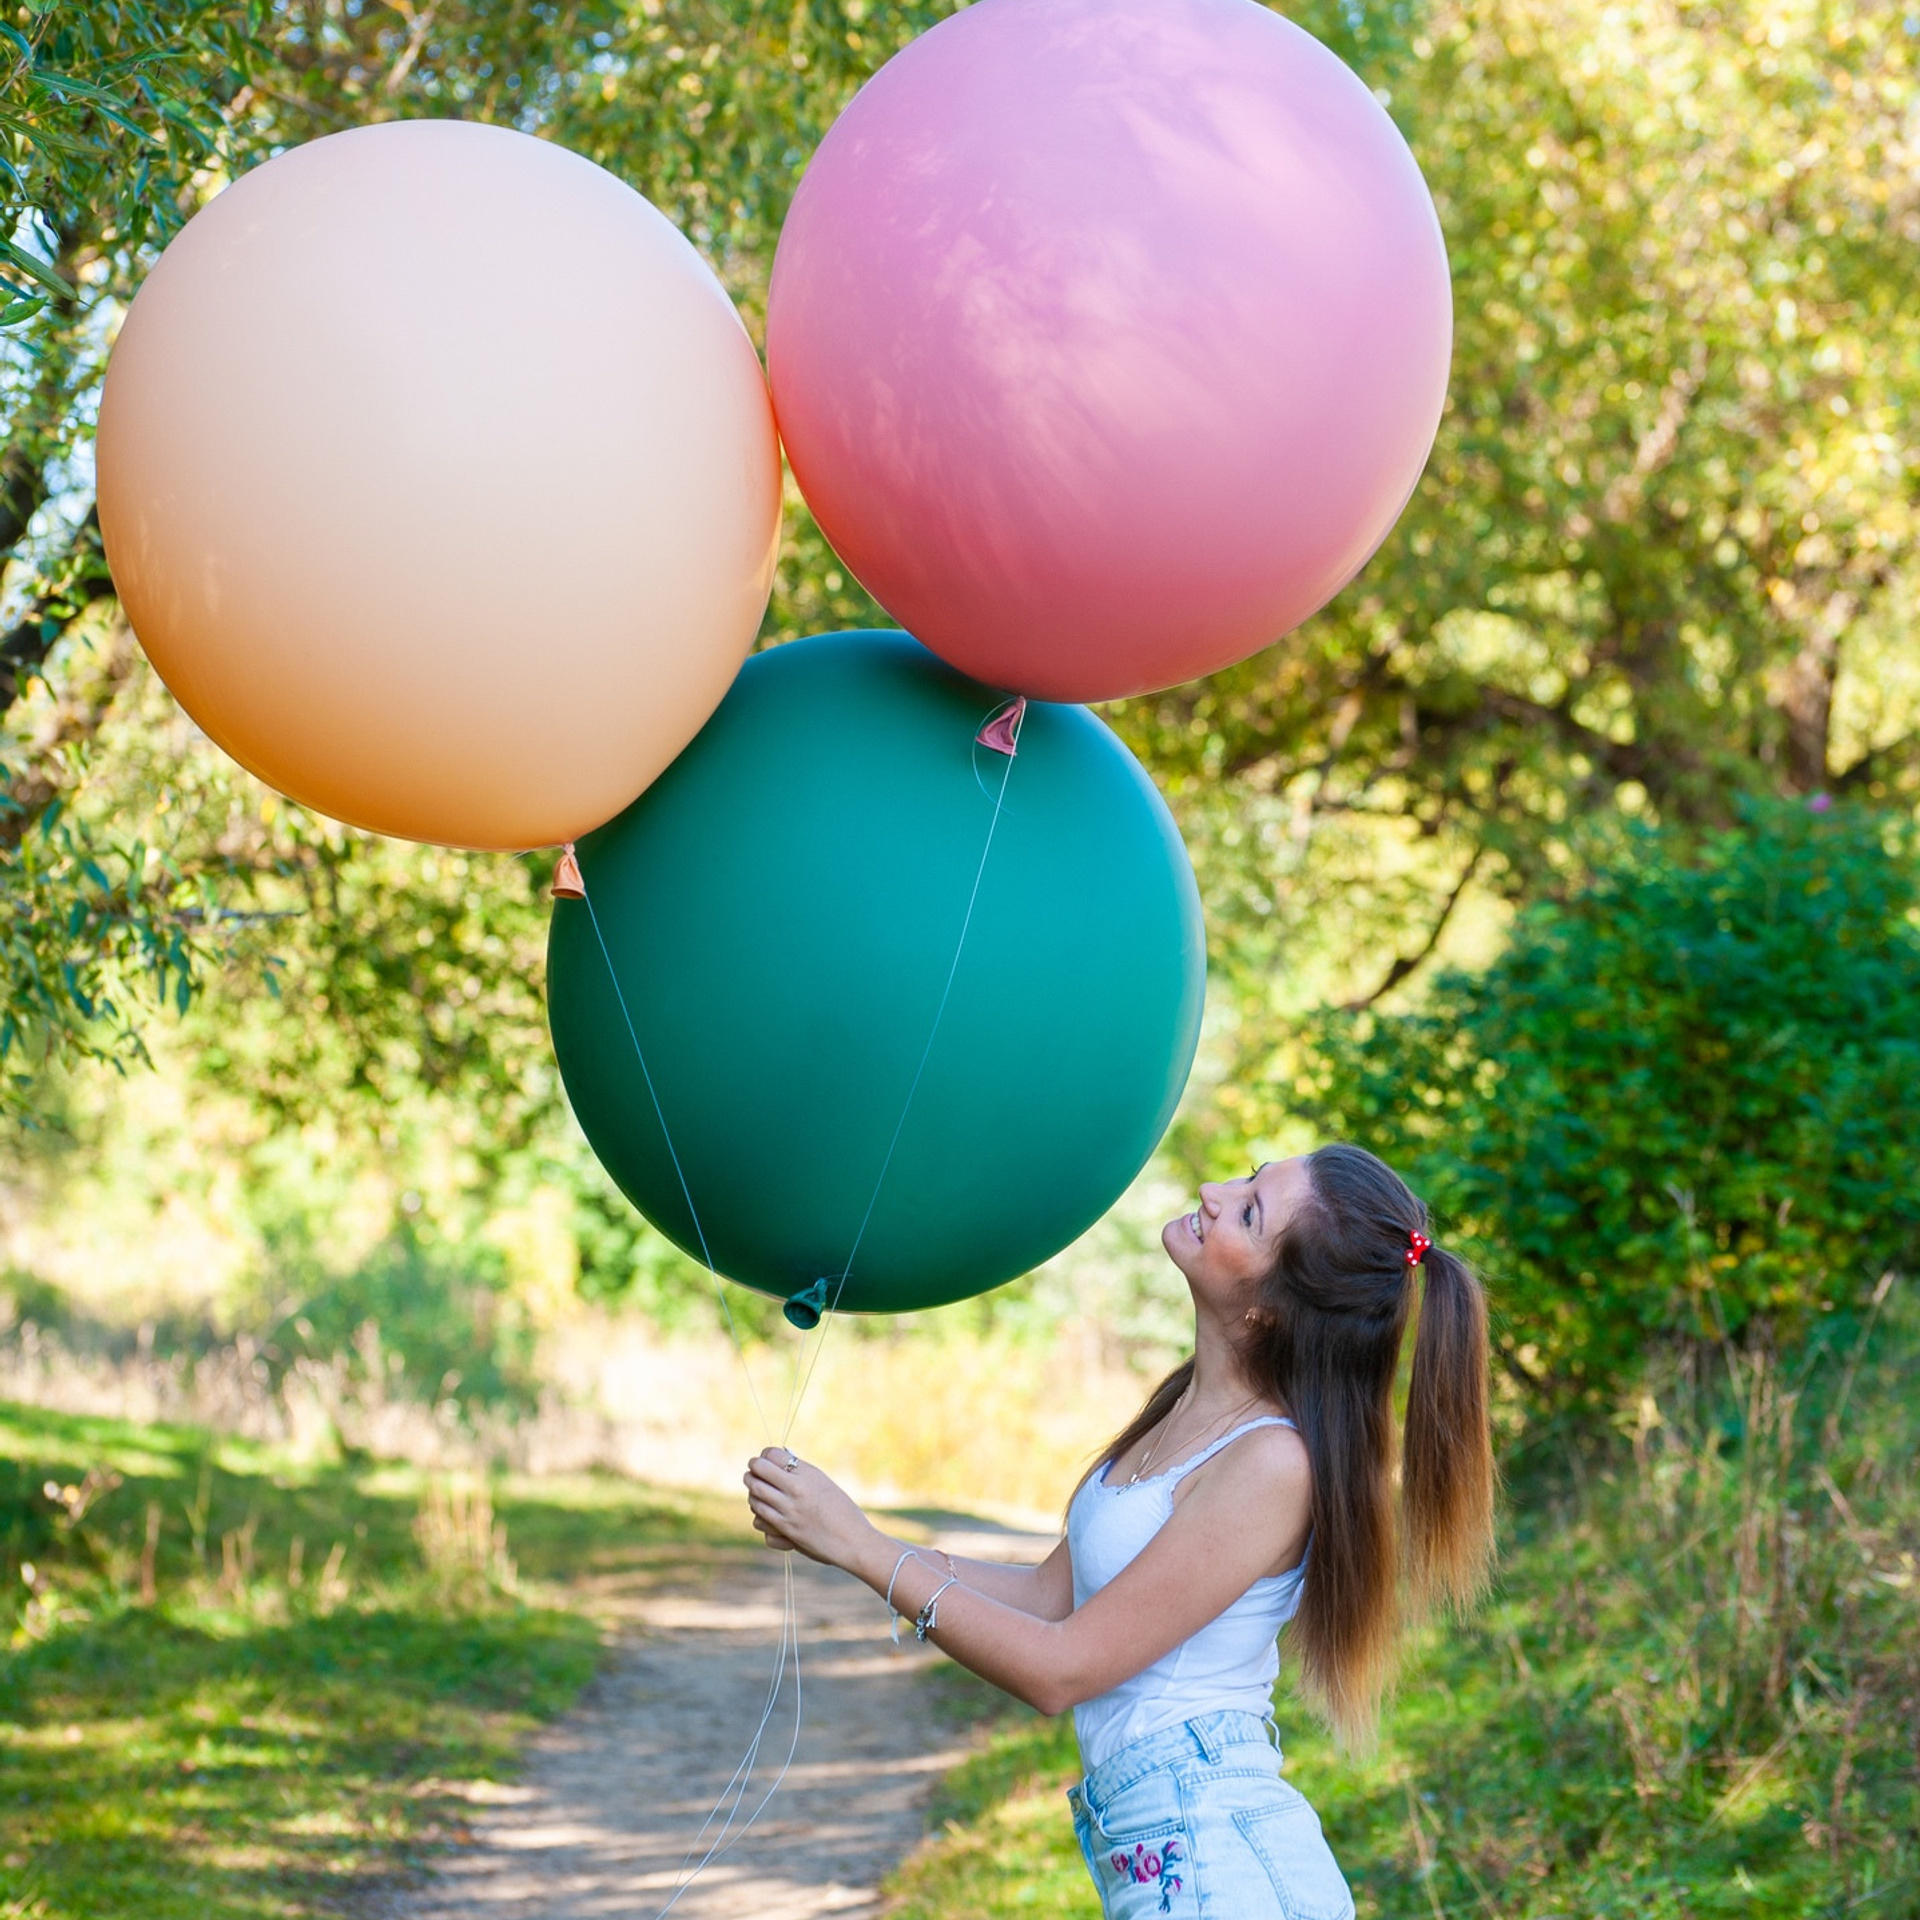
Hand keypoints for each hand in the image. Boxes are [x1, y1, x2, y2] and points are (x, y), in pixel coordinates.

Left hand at [743, 1449, 873, 1569]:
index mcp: (807, 1474)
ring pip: (755, 1497)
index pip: (772, 1456)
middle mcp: (796, 1491)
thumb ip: (802, 1474)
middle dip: (752, 1470)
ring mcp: (788, 1513)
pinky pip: (759, 1521)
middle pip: (758, 1473)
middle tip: (753, 1471)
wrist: (854, 1541)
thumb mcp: (823, 1483)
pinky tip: (765, 1514)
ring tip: (756, 1490)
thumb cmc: (843, 1510)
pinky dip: (759, 1517)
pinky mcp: (786, 1532)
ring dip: (753, 1492)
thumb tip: (778, 1462)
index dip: (764, 1455)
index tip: (764, 1459)